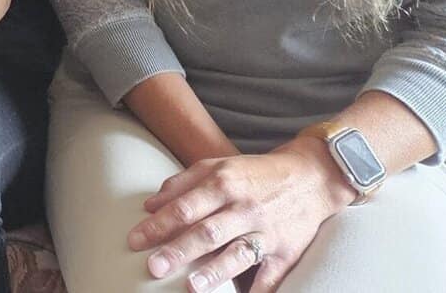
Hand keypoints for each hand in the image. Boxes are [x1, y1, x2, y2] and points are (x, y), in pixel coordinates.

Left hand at [128, 139, 356, 290]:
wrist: (310, 177)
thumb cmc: (254, 174)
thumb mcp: (217, 166)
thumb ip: (181, 184)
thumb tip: (149, 205)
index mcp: (223, 184)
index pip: (184, 207)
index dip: (158, 225)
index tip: (134, 241)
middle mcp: (243, 208)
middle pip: (207, 232)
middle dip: (178, 251)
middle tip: (152, 268)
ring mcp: (267, 231)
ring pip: (238, 254)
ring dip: (215, 272)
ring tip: (191, 287)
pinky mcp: (287, 252)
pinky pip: (272, 276)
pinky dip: (260, 292)